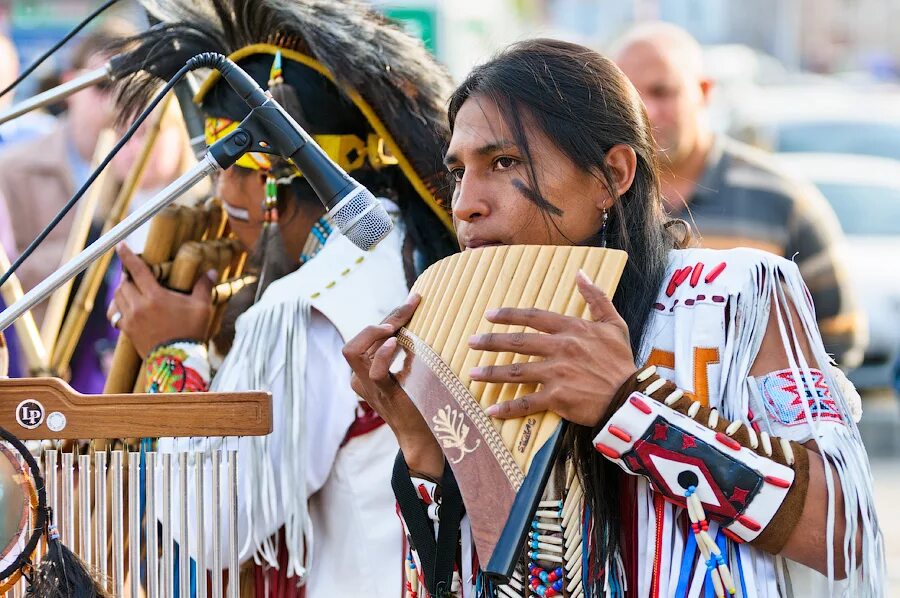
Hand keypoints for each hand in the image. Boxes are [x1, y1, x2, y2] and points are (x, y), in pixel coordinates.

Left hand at [108, 244, 213, 357]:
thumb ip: (203, 287)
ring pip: (118, 297)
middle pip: (124, 283)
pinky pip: (115, 314)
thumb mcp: (201, 308)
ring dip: (122, 289)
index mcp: (155, 296)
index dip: (128, 256)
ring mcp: (131, 319)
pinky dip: (118, 306)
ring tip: (130, 287)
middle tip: (134, 273)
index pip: (137, 270)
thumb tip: (211, 272)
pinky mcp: (128, 331)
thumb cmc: (191, 332)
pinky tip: (124, 306)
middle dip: (128, 276)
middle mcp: (139, 305)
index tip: (120, 246)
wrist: (177, 360)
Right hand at [342, 293, 443, 477]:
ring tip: (396, 325)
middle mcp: (360, 378)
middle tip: (409, 307)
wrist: (425, 436)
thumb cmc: (421, 401)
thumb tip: (421, 318)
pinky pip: (373, 372)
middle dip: (384, 319)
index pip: (367, 336)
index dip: (389, 315)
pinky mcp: (383, 395)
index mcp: (364, 371)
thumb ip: (408, 349)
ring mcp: (368, 387)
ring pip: (354, 351)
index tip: (414, 300)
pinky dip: (382, 355)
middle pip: (358, 339)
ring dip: (376, 332)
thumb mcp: (412, 369)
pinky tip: (395, 344)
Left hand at [468, 271, 634, 426]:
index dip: (509, 315)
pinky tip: (492, 410)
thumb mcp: (614, 324)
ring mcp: (557, 373)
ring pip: (516, 372)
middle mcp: (560, 348)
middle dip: (490, 342)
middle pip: (517, 342)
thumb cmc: (622, 361)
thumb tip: (581, 273)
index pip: (533, 317)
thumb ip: (596, 297)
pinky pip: (527, 402)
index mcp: (571, 329)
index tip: (489, 315)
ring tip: (472, 374)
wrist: (630, 396)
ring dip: (491, 373)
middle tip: (471, 342)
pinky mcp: (557, 398)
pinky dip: (508, 408)